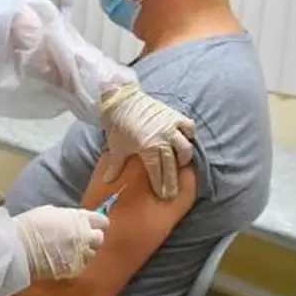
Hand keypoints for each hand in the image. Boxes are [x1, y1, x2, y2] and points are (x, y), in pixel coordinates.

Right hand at [13, 205, 107, 279]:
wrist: (21, 247)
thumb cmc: (32, 224)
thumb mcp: (52, 212)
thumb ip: (69, 217)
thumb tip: (75, 220)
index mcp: (80, 218)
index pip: (101, 221)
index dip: (98, 223)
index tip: (94, 225)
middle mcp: (85, 236)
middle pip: (99, 238)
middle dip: (92, 238)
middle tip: (82, 238)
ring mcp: (80, 254)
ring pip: (91, 254)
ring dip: (85, 251)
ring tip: (71, 250)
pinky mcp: (74, 268)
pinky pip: (81, 265)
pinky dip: (76, 262)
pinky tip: (65, 259)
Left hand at [99, 82, 194, 199]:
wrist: (120, 99)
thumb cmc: (117, 125)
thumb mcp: (116, 148)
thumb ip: (115, 166)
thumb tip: (107, 182)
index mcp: (148, 148)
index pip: (158, 172)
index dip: (161, 185)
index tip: (163, 196)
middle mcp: (162, 138)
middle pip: (173, 165)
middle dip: (173, 181)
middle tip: (172, 192)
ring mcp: (170, 126)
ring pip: (185, 148)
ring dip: (184, 158)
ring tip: (180, 165)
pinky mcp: (174, 115)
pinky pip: (188, 126)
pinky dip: (188, 134)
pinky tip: (185, 140)